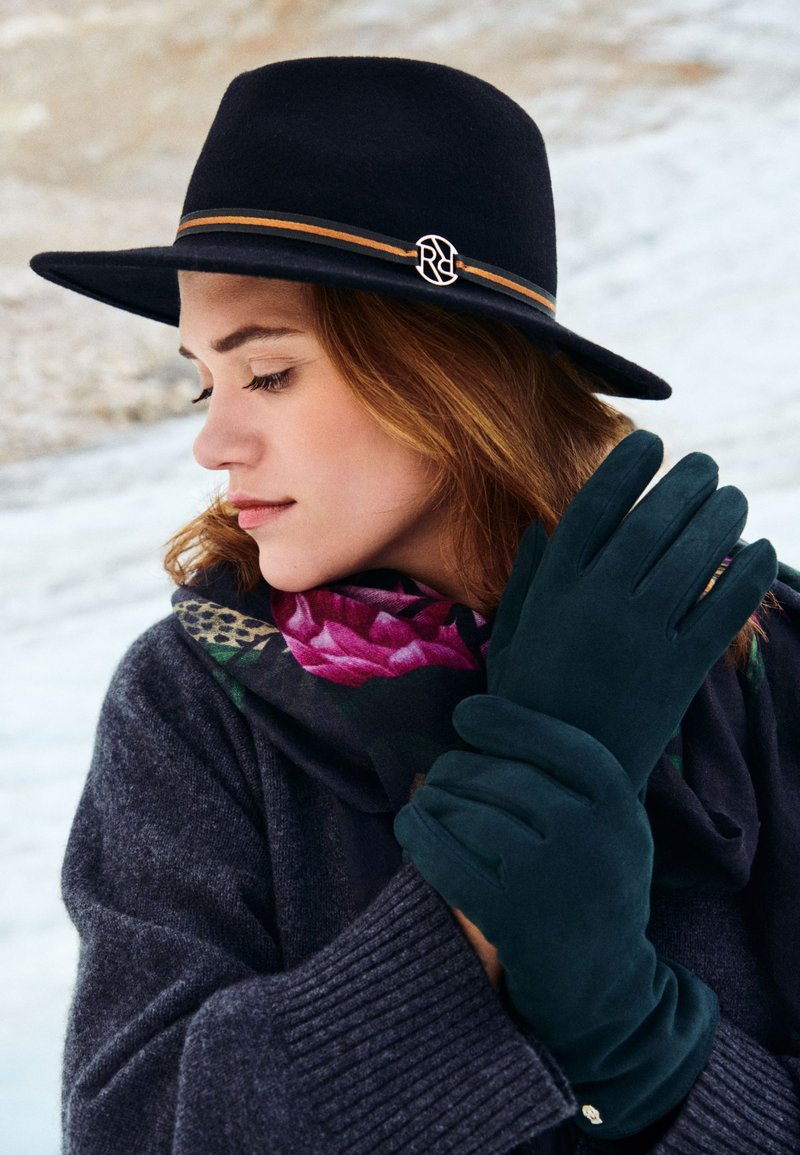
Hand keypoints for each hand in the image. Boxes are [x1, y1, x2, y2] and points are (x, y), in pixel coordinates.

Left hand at [394, 706, 718, 1138]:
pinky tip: (408, 825)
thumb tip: (494, 718)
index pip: (560, 744)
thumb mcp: (616, 830)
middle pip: (504, 777)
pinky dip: (419, 837)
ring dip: (435, 803)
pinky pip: (447, 860)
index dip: (509, 722)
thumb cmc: (597, 890)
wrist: (605, 992)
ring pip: (469, 815)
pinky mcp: (510, 919)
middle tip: (440, 773)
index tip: (467, 714)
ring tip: (425, 801)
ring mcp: (549, 878)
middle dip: (460, 770)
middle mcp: (590, 837)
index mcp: (620, 809)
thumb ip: (577, 781)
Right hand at [481, 429, 776, 791]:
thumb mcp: (513, 636)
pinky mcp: (680, 671)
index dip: (626, 467)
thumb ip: (527, 579)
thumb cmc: (529, 702)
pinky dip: (749, 575)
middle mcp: (598, 603)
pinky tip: (762, 550)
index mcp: (555, 589)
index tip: (650, 442)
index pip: (595, 506)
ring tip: (735, 499)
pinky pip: (724, 609)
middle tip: (708, 467)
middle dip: (688, 483)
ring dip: (724, 518)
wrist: (559, 778)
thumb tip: (542, 525)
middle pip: (654, 521)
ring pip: (696, 556)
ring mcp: (642, 637)